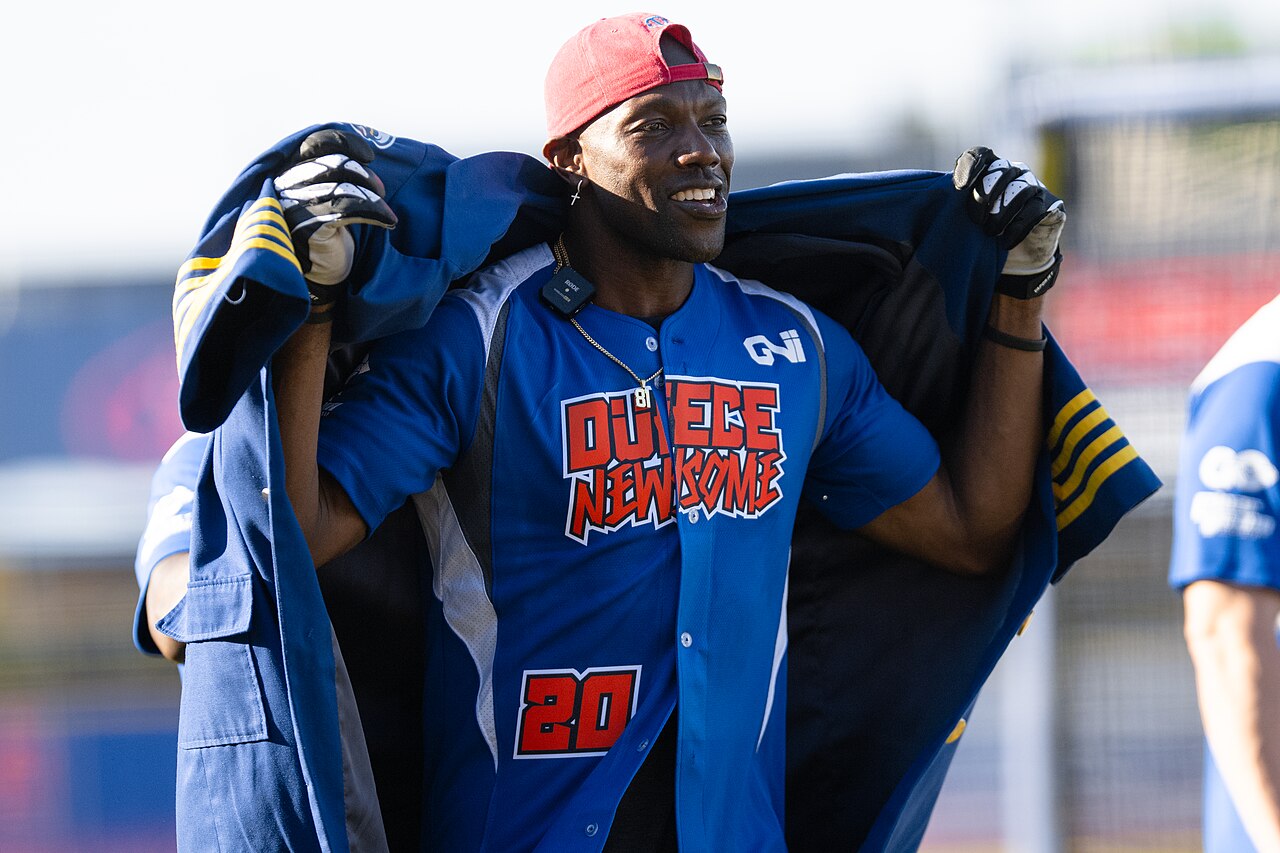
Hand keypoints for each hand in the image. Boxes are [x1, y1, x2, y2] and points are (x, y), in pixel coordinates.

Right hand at [274, 129, 397, 285]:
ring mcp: (292, 206)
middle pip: (332, 164)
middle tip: (381, 191)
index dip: (345, 143)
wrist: (319, 274)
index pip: (315, 142)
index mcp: (290, 169)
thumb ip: (336, 172)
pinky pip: (344, 210)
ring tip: (387, 211)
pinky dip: (373, 213)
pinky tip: (388, 221)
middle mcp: (285, 184)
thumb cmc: (328, 231)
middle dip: (363, 175)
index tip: (369, 156)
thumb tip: (367, 156)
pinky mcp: (305, 228)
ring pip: (341, 187)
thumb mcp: (330, 195)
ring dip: (372, 198)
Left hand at [953, 147, 1065, 296]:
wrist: (1012, 257)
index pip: (980, 155)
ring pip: (1020, 190)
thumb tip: (919, 198)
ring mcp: (1034, 187)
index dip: (970, 167)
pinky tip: (1005, 242)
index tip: (958, 188)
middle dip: (984, 196)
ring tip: (989, 233)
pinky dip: (1018, 227)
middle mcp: (1014, 172)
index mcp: (990, 169)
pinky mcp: (1050, 206)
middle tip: (975, 221)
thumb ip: (947, 204)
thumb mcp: (960, 218)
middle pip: (1000, 171)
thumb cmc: (980, 233)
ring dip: (1002, 213)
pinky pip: (1036, 211)